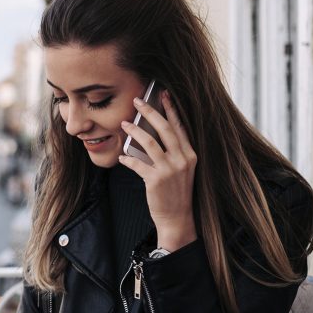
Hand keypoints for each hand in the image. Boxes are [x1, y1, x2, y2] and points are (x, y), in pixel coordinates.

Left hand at [119, 92, 197, 250]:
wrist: (177, 218)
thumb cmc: (176, 192)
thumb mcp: (181, 170)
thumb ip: (172, 152)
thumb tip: (151, 134)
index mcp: (190, 154)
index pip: (179, 126)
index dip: (171, 109)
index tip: (163, 95)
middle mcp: (182, 159)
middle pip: (164, 128)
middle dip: (150, 111)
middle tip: (137, 100)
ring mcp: (170, 169)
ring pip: (149, 142)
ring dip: (134, 130)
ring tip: (124, 124)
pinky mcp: (156, 180)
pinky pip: (137, 163)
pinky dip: (128, 159)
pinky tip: (122, 156)